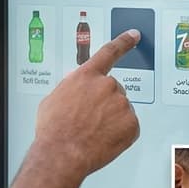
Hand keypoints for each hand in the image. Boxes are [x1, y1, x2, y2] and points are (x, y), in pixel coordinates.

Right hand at [29, 30, 141, 180]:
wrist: (63, 152)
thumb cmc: (54, 128)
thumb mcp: (55, 98)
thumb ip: (73, 87)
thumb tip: (79, 88)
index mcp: (86, 76)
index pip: (108, 52)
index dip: (123, 42)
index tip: (134, 35)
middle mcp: (107, 85)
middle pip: (113, 90)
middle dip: (105, 103)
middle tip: (89, 119)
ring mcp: (122, 104)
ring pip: (121, 109)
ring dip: (112, 118)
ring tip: (93, 131)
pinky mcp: (132, 123)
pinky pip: (129, 126)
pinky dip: (120, 133)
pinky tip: (104, 139)